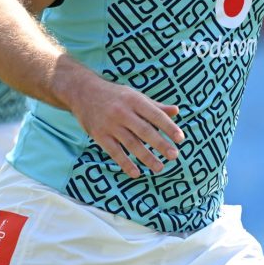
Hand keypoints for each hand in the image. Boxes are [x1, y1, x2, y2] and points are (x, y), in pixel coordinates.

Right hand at [64, 75, 183, 178]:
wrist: (83, 91)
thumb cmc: (115, 95)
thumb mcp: (135, 96)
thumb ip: (155, 106)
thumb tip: (176, 111)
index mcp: (135, 100)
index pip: (155, 115)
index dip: (168, 127)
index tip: (180, 138)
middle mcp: (123, 112)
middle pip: (145, 131)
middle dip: (160, 144)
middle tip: (174, 156)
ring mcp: (110, 124)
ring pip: (131, 143)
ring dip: (146, 157)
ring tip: (160, 167)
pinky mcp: (99, 135)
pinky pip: (114, 152)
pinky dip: (125, 163)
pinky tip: (136, 172)